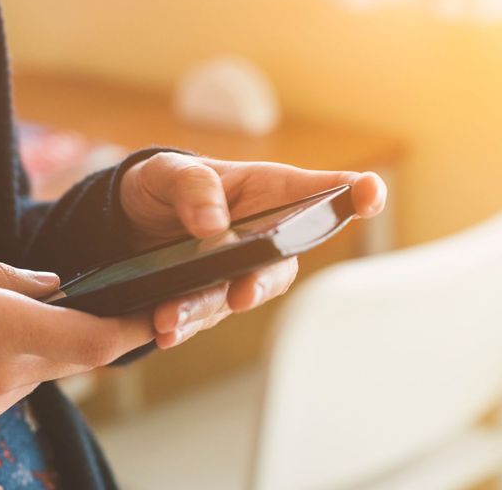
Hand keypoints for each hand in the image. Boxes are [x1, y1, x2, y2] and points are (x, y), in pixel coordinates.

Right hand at [0, 248, 155, 434]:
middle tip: (98, 298)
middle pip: (81, 356)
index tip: (160, 310)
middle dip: (96, 327)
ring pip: (50, 368)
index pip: (93, 340)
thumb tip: (58, 288)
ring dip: (49, 341)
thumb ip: (10, 276)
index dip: (135, 328)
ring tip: (7, 314)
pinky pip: (21, 383)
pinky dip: (20, 359)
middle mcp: (2, 370)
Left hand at [118, 153, 387, 348]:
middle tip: (241, 293)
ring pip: (236, 298)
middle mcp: (264, 238)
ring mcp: (238, 274)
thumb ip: (192, 186)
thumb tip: (213, 225)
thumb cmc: (164, 186)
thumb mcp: (167, 171)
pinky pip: (203, 317)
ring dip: (204, 310)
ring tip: (169, 317)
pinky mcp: (210, 301)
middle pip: (280, 264)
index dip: (352, 194)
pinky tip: (162, 330)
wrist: (129, 225)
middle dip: (261, 282)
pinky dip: (182, 326)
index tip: (372, 193)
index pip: (318, 192)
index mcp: (267, 192)